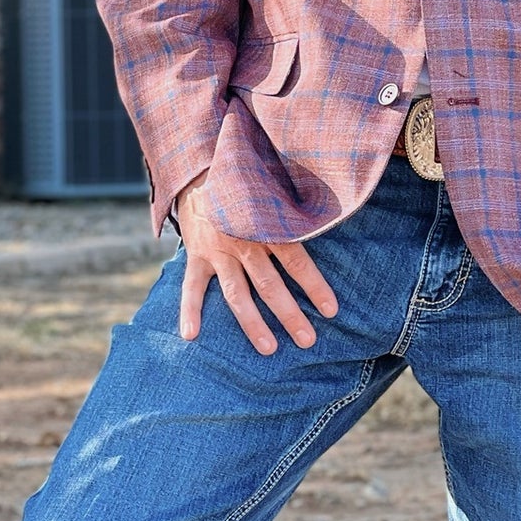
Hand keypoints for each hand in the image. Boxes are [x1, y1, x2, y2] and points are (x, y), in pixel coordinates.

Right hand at [174, 179, 337, 354]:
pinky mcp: (196, 256)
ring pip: (236, 293)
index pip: (295, 260)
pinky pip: (191, 286)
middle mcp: (242, 241)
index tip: (331, 310)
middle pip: (269, 283)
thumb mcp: (272, 191)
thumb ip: (292, 213)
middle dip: (288, 314)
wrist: (201, 172)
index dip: (314, 286)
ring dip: (252, 322)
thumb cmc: (248, 186)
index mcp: (266, 225)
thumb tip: (330, 221)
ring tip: (269, 348)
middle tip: (307, 340)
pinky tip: (191, 334)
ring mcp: (217, 251)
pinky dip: (189, 310)